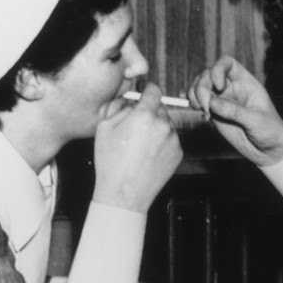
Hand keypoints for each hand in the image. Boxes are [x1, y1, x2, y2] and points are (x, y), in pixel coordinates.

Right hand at [92, 83, 182, 212]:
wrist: (124, 193)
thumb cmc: (110, 161)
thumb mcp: (104, 127)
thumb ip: (119, 106)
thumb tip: (129, 99)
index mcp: (145, 115)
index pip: (154, 91)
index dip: (148, 89)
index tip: (145, 91)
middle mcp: (163, 125)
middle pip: (160, 108)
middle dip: (150, 112)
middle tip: (136, 125)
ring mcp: (173, 140)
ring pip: (167, 124)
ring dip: (157, 127)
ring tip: (140, 144)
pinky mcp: (178, 153)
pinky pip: (171, 140)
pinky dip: (162, 142)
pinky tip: (148, 154)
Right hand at [188, 56, 282, 165]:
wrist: (269, 150)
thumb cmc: (271, 131)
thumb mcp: (257, 121)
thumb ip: (235, 111)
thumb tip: (213, 102)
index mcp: (246, 83)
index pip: (227, 64)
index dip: (218, 69)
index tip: (218, 86)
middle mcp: (232, 88)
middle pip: (208, 75)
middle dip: (202, 87)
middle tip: (206, 106)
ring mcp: (222, 100)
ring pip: (200, 87)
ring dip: (195, 95)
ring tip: (204, 111)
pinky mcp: (215, 114)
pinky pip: (199, 103)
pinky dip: (194, 104)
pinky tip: (201, 113)